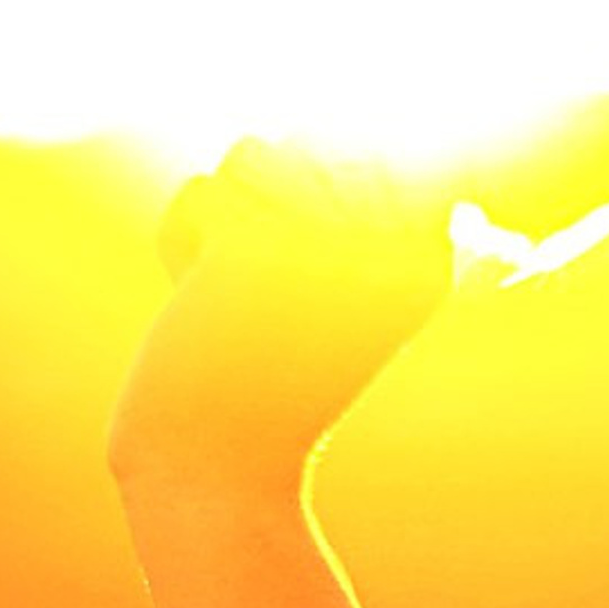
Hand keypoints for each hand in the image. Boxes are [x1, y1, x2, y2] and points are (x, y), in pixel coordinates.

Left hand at [108, 140, 454, 491]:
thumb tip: (304, 134)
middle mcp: (394, 243)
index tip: (306, 301)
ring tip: (236, 299)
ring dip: (225, 219)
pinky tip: (199, 306)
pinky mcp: (258, 243)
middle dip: (264, 213)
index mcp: (429, 261)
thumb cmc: (267, 382)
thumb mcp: (322, 291)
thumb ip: (334, 205)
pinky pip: (198, 192)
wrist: (218, 473)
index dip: (306, 214)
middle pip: (306, 145)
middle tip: (267, 308)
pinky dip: (179, 243)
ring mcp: (330, 239)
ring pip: (254, 154)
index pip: (358, 153)